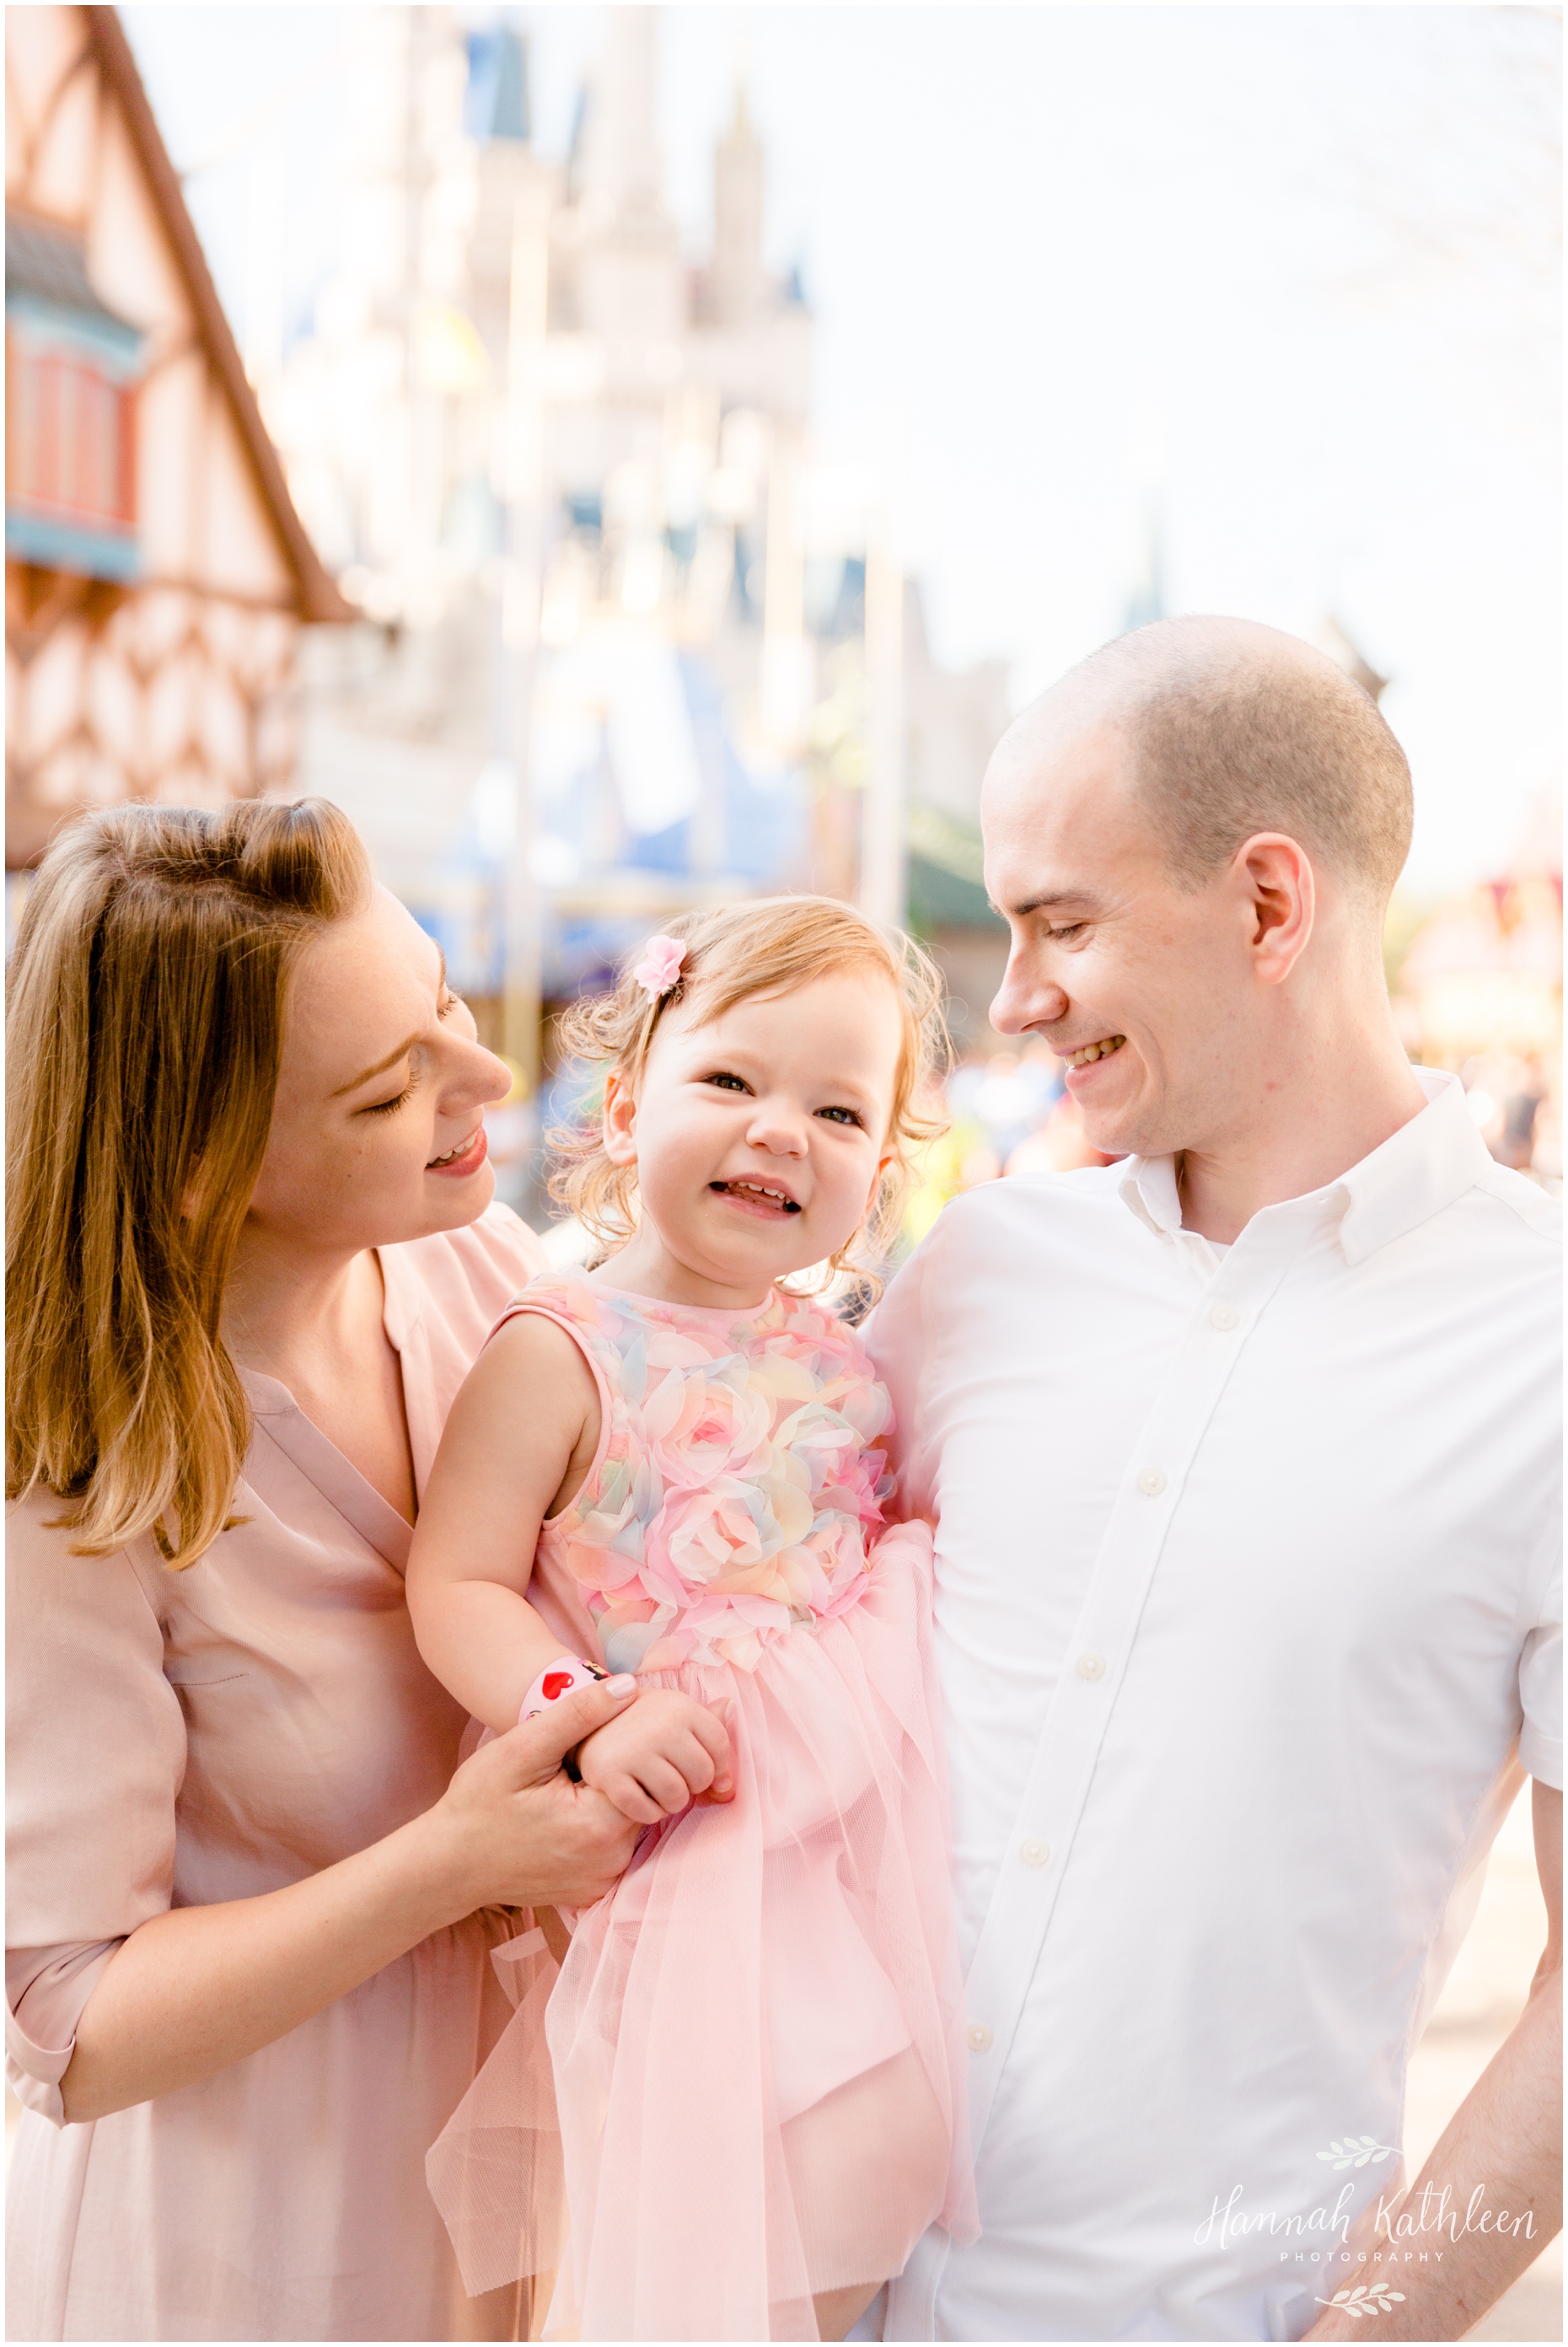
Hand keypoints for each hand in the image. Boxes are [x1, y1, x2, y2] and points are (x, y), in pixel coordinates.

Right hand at [428, 1677, 646, 1910]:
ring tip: (565, 1787)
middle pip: (637, 1797)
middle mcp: (611, 1861)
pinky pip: (611, 1846)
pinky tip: (564, 1815)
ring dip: (605, 1800)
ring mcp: (603, 1880)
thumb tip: (629, 1686)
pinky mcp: (593, 1890)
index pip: (640, 1770)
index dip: (619, 1745)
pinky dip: (596, 1827)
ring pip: (626, 1821)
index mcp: (599, 1826)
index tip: (586, 1741)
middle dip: (613, 1773)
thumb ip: (579, 1715)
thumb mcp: (521, 1749)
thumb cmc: (478, 1804)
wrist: (449, 1865)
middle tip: (570, 1763)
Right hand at [577, 1688, 734, 1824]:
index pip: (720, 1746)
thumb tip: (732, 1722)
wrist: (580, 1728)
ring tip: (657, 1789)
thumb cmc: (637, 1726)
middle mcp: (659, 1725)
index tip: (702, 1770)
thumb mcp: (671, 1713)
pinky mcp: (608, 1775)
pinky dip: (648, 1813)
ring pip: (677, 1797)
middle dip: (693, 1785)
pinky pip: (646, 1812)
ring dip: (671, 1802)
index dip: (718, 1766)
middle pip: (702, 1775)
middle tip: (674, 1778)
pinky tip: (640, 1799)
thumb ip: (705, 1722)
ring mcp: (633, 1750)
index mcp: (679, 1705)